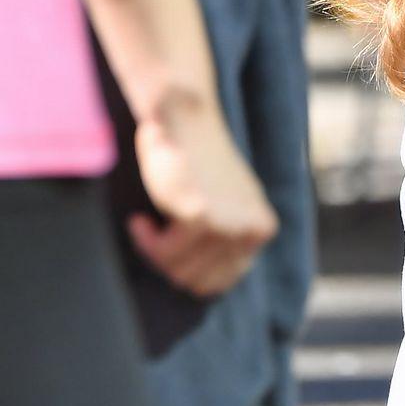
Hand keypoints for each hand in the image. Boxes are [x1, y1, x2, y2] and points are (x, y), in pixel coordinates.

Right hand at [129, 95, 278, 298]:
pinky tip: (140, 220)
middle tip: (154, 235)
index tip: (169, 244)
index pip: (221, 282)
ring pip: (179, 271)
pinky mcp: (202, 217)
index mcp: (262, 229)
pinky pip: (163, 253)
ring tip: (147, 225)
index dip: (187, 269)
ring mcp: (230, 225)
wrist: (184, 118)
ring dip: (155, 252)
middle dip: (169, 264)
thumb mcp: (226, 206)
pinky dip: (145, 241)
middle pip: (199, 282)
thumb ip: (224, 243)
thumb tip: (203, 287)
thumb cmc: (195, 161)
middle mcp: (254, 231)